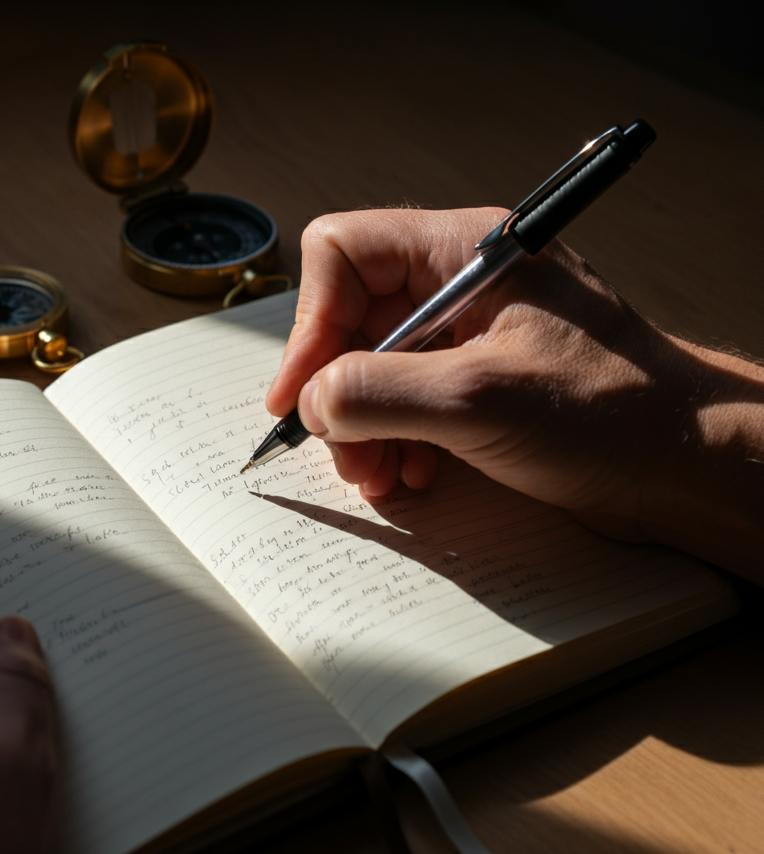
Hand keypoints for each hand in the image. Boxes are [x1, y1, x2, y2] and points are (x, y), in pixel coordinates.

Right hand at [267, 209, 763, 583]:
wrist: (682, 464)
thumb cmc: (610, 413)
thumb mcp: (478, 401)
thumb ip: (378, 393)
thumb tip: (312, 400)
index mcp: (465, 252)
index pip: (344, 255)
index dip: (310, 324)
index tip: (299, 395)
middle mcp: (460, 283)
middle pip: (351, 319)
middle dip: (338, 392)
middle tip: (343, 452)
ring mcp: (467, 333)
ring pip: (372, 366)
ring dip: (362, 426)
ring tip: (380, 474)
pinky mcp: (475, 378)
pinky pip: (405, 399)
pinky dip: (396, 439)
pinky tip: (416, 472)